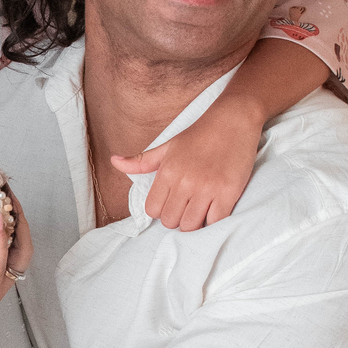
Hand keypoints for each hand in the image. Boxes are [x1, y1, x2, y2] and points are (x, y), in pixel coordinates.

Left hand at [113, 95, 263, 229]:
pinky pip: (215, 222)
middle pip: (170, 221)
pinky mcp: (228, 193)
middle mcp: (184, 182)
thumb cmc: (199, 134)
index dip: (162, 209)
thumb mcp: (167, 146)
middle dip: (177, 218)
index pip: (152, 210)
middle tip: (188, 207)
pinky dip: (214, 221)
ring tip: (201, 210)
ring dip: (195, 223)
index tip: (173, 202)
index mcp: (167, 172)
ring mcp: (207, 188)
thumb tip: (114, 161)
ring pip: (191, 226)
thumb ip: (141, 161)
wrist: (233, 120)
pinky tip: (216, 209)